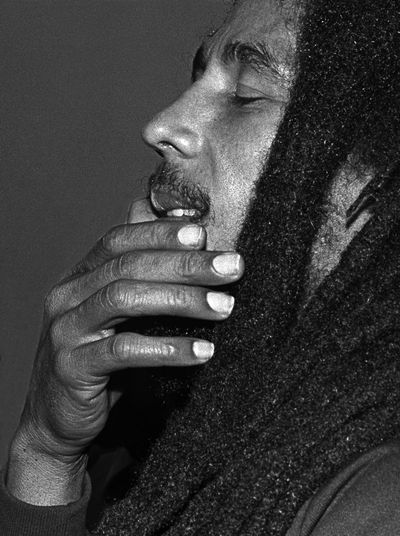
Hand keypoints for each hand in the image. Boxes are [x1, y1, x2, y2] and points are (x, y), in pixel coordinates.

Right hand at [7, 199, 243, 503]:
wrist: (58, 420)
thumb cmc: (101, 363)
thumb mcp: (121, 320)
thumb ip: (147, 288)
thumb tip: (197, 253)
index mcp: (79, 277)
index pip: (119, 240)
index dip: (160, 232)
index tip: (202, 232)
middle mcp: (67, 296)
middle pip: (129, 265)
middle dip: (185, 263)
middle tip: (231, 266)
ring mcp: (65, 330)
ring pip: (125, 298)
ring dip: (181, 299)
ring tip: (225, 306)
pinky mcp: (71, 367)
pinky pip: (124, 350)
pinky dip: (167, 347)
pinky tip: (203, 351)